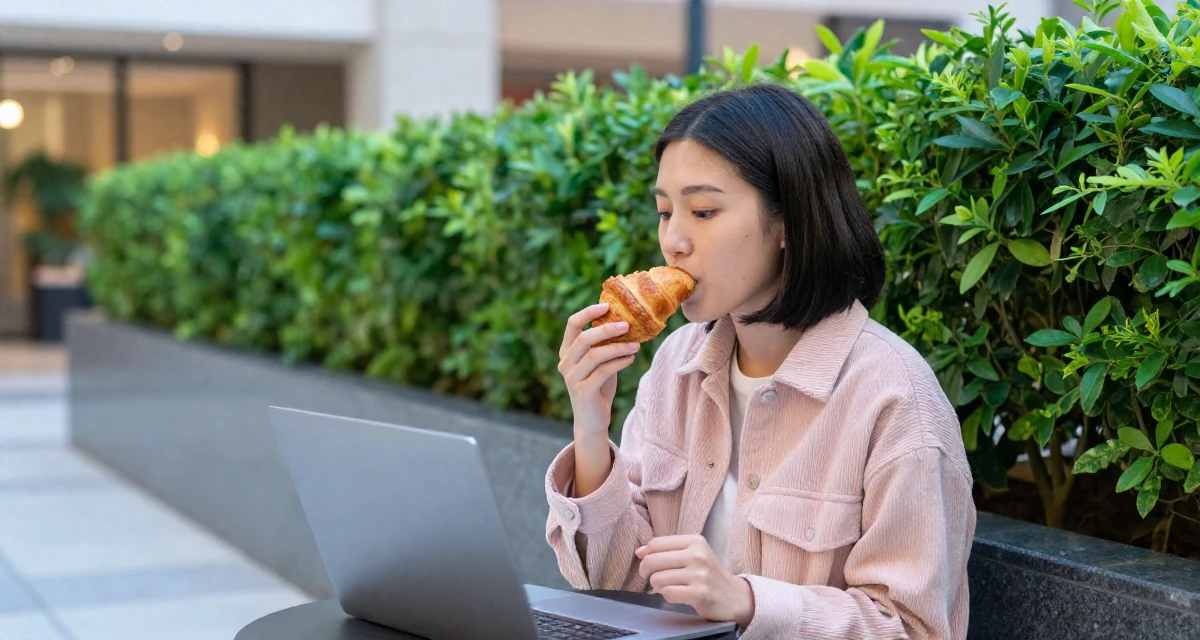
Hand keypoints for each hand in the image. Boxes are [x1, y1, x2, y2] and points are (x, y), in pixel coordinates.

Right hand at [557, 303, 640, 435]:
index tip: (607, 305)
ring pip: (595, 355)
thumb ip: (603, 345)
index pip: (572, 324)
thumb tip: (625, 321)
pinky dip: (619, 362)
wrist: (592, 419)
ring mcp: (572, 378)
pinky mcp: (583, 391)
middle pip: (584, 338)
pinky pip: (603, 371)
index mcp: (567, 351)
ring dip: (618, 347)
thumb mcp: (599, 362)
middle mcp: (565, 363)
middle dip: (607, 329)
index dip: (588, 312)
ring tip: (636, 344)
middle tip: (627, 324)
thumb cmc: (598, 386)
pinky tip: (631, 358)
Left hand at [636, 535, 754, 627]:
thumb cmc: (708, 574)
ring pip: (658, 579)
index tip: (647, 564)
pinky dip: (668, 596)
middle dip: (646, 572)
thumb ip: (667, 550)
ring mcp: (700, 575)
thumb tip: (639, 552)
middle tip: (652, 578)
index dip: (645, 555)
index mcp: (695, 541)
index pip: (656, 543)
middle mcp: (698, 555)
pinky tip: (678, 595)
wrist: (734, 596)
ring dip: (658, 587)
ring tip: (670, 587)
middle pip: (653, 560)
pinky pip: (668, 593)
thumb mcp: (693, 554)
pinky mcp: (700, 593)